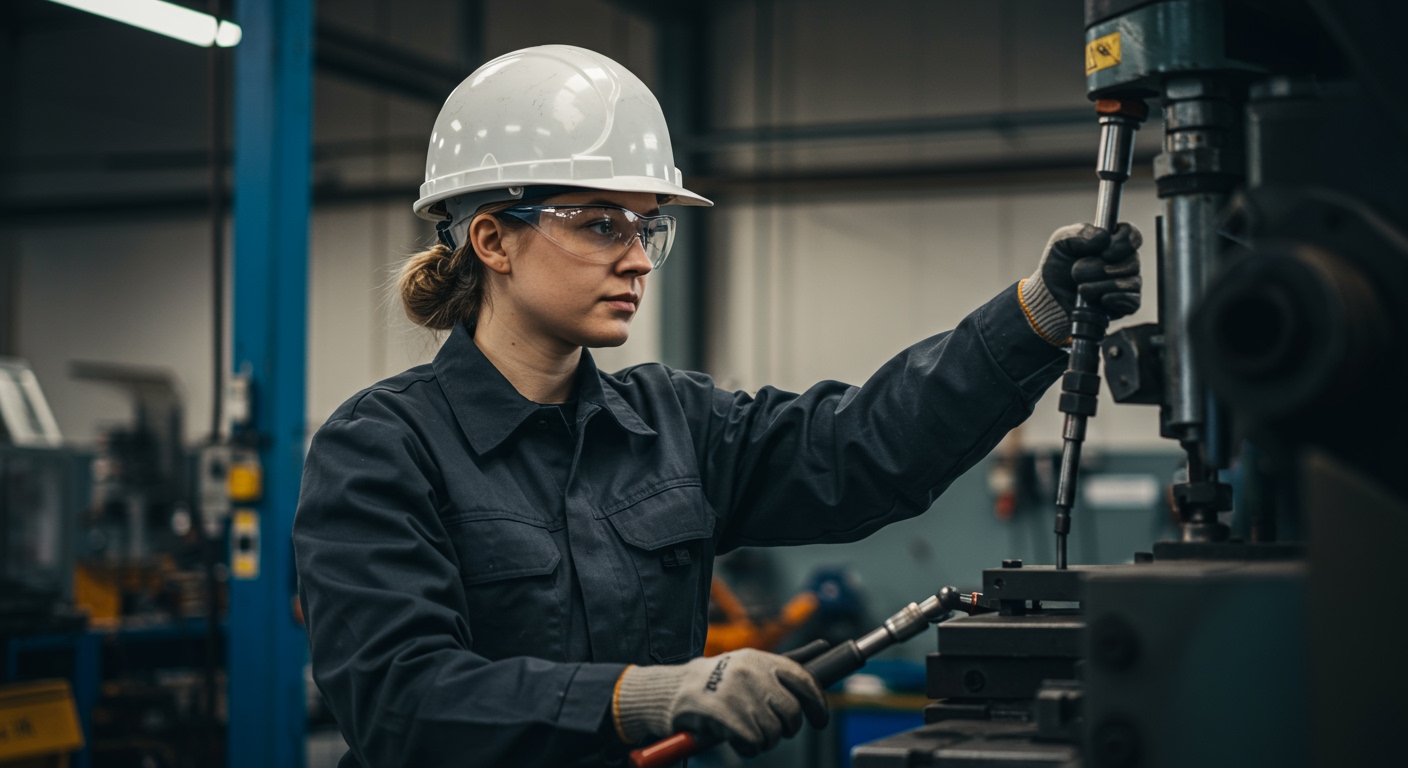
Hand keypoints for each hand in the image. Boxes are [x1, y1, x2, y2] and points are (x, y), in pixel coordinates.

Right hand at [612, 648, 828, 756]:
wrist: (668, 691)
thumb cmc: (711, 682)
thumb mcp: (745, 666)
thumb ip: (778, 667)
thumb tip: (822, 649)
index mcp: (759, 659)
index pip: (804, 679)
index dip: (817, 704)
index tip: (820, 719)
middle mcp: (752, 673)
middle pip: (791, 712)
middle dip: (787, 728)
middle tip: (774, 730)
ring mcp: (739, 694)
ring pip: (774, 731)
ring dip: (764, 740)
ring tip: (747, 732)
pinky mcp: (726, 716)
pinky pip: (755, 743)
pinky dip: (749, 748)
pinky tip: (736, 740)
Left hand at [1020, 222, 1142, 345]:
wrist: (1050, 297)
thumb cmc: (1058, 266)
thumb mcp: (1061, 243)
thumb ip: (1080, 233)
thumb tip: (1104, 237)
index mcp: (1113, 242)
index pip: (1133, 235)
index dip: (1124, 242)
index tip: (1104, 252)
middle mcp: (1125, 261)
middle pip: (1132, 261)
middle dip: (1101, 269)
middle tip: (1077, 273)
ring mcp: (1128, 283)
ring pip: (1131, 282)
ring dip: (1101, 286)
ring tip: (1080, 289)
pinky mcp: (1126, 304)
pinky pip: (1134, 301)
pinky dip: (1116, 300)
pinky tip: (1100, 300)